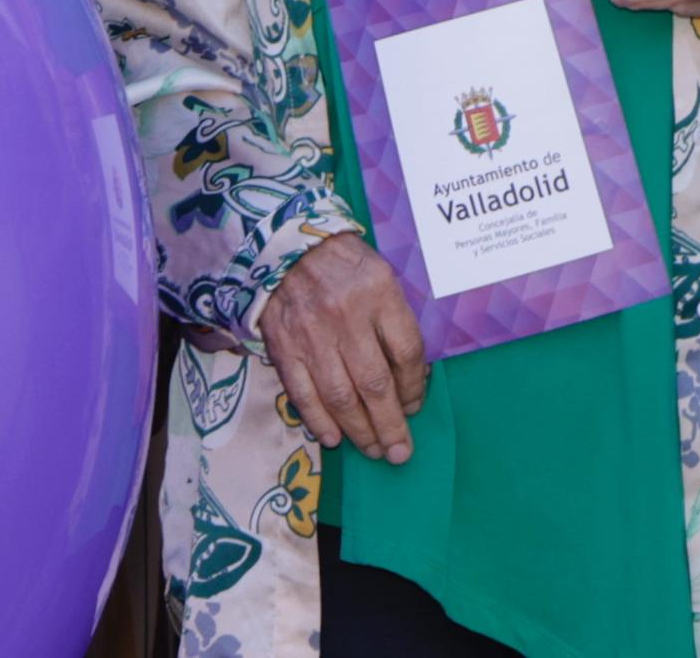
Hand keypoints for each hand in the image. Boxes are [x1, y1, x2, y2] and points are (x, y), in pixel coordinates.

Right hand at [258, 232, 428, 465]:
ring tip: (374, 451)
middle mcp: (347, 315)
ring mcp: (312, 334)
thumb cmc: (343, 263)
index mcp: (379, 292)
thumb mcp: (381, 275)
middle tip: (399, 452)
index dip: (415, 387)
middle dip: (390, 424)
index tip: (415, 408)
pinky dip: (319, 421)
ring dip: (360, 431)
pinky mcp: (284, 346)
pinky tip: (335, 439)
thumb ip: (396, 320)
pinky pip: (303, 393)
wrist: (286, 246)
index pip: (407, 352)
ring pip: (341, 396)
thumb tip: (413, 377)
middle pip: (375, 383)